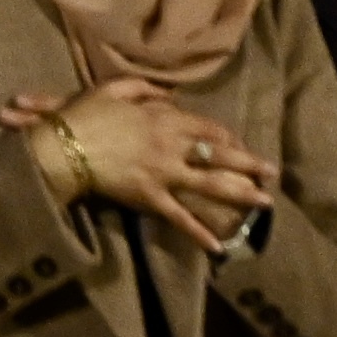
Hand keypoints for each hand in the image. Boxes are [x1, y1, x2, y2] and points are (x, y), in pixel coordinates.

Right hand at [1, 78, 272, 244]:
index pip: (205, 127)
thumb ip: (144, 90)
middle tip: (273, 172)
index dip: (226, 137)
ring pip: (209, 184)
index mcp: (163, 119)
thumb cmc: (85, 116)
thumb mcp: (113, 89)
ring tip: (264, 202)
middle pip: (218, 154)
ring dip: (239, 194)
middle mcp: (170, 145)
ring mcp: (163, 173)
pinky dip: (199, 233)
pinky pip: (179, 217)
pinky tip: (218, 247)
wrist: (63, 148)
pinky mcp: (149, 197)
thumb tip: (168, 97)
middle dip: (248, 163)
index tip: (242, 144)